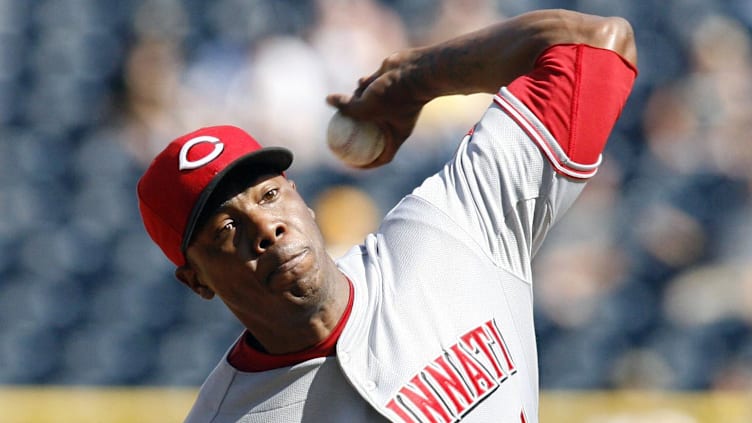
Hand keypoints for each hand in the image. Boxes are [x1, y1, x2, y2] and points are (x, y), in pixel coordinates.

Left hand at [326, 49, 426, 167]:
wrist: (416, 69)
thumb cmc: (395, 93)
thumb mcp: (366, 105)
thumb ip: (346, 106)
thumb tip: (328, 100)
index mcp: (397, 133)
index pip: (382, 157)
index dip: (366, 164)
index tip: (349, 163)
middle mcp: (395, 120)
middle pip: (371, 133)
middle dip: (355, 132)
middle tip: (337, 134)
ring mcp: (391, 104)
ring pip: (366, 106)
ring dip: (358, 101)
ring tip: (359, 95)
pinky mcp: (387, 88)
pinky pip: (369, 89)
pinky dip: (364, 86)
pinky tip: (363, 80)